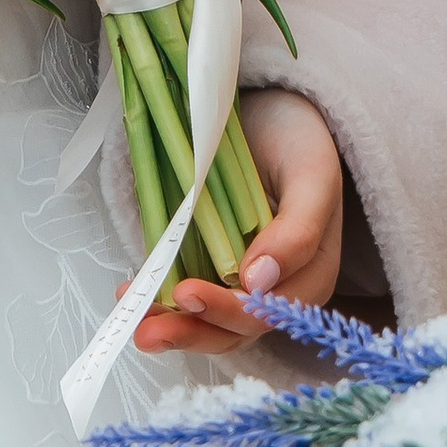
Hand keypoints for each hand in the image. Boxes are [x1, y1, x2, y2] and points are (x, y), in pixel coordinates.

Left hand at [139, 89, 344, 355]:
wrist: (274, 115)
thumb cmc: (297, 142)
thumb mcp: (311, 173)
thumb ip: (299, 228)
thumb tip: (258, 281)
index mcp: (312, 272)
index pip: (270, 309)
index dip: (228, 310)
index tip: (188, 294)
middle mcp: (279, 288)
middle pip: (237, 327)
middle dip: (193, 331)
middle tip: (151, 329)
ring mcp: (242, 281)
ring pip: (212, 325)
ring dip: (175, 331)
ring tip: (138, 329)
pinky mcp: (212, 267)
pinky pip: (190, 299)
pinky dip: (163, 304)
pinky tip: (134, 295)